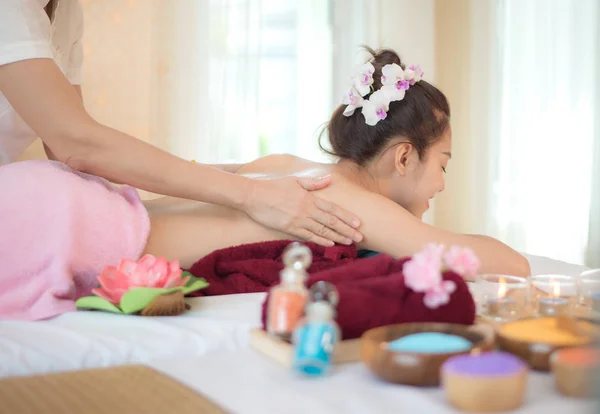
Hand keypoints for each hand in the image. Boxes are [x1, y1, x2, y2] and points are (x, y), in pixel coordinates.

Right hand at [244, 175, 362, 245]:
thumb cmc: (273, 186)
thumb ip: (313, 183)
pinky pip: (308, 235)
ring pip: (322, 230)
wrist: (253, 195)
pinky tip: (330, 244)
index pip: (332, 208)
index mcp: (309, 197)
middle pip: (331, 221)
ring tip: (349, 242)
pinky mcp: (289, 227)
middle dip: (346, 229)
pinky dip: (320, 240)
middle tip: (360, 237)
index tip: (357, 223)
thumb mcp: (295, 181)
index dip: (346, 216)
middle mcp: (306, 209)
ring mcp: (298, 219)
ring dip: (337, 236)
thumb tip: (329, 179)